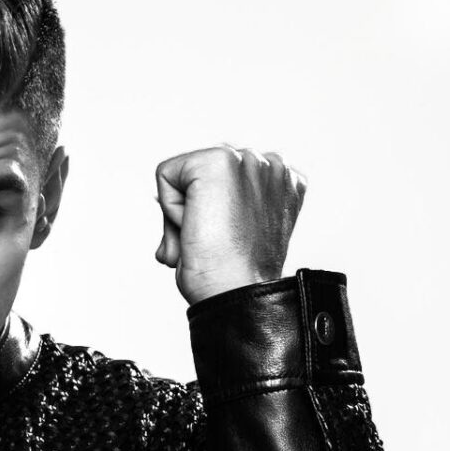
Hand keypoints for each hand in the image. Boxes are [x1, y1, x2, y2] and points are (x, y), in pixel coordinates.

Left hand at [152, 145, 305, 305]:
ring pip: (183, 175)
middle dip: (194, 209)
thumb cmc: (234, 275)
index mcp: (283, 179)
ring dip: (181, 212)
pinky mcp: (220, 160)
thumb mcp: (240, 231)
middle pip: (200, 174)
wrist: (237, 291)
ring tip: (207, 237)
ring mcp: (249, 159)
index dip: (211, 213)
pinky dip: (169, 208)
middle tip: (214, 242)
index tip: (228, 239)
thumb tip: (170, 199)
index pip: (221, 180)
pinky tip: (196, 228)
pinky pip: (166, 174)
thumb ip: (225, 203)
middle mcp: (272, 162)